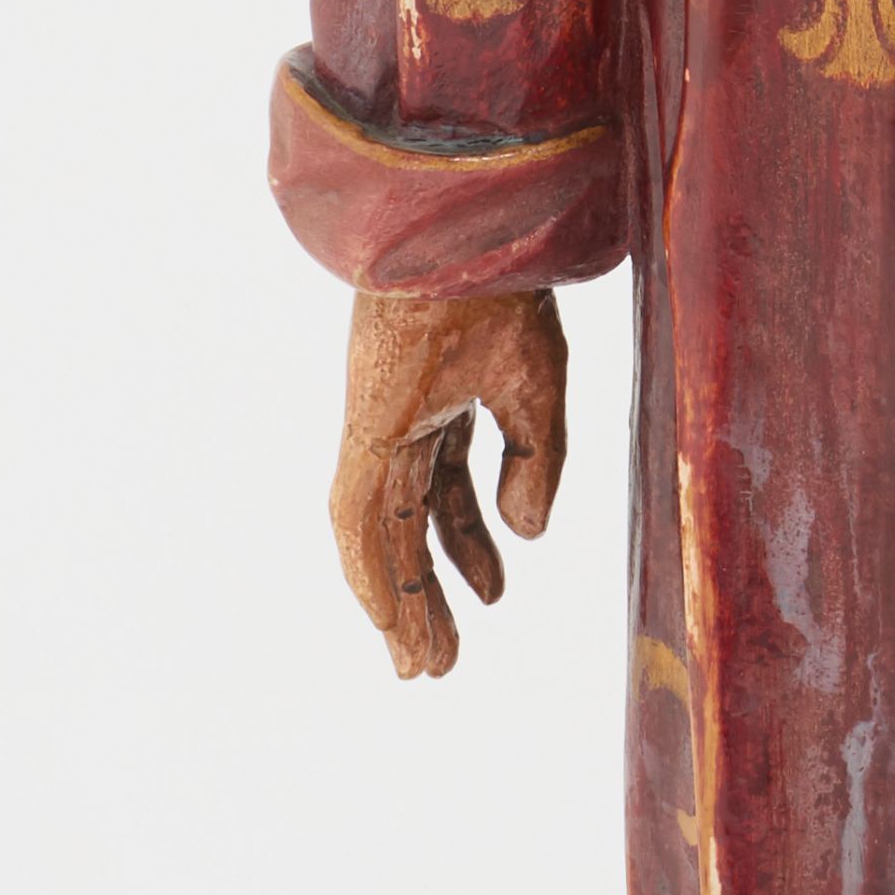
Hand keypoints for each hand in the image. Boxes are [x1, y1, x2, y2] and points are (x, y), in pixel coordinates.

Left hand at [329, 283, 568, 680]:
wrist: (474, 230)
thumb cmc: (507, 288)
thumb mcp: (539, 389)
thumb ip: (536, 461)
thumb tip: (527, 533)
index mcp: (444, 401)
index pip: (447, 491)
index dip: (469, 548)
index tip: (494, 597)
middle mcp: (405, 420)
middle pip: (410, 524)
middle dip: (427, 595)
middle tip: (438, 663)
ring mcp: (380, 425)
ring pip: (379, 534)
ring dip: (399, 602)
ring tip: (419, 665)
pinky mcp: (365, 427)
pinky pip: (355, 515)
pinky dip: (368, 569)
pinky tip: (385, 616)